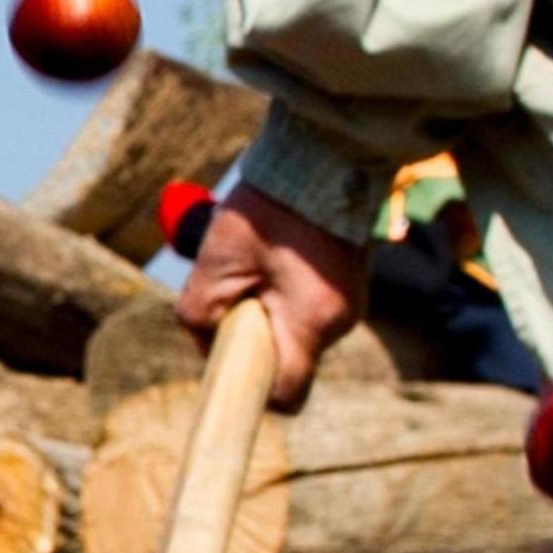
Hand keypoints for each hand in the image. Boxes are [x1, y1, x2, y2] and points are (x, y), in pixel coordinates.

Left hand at [181, 184, 371, 408]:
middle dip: (253, 341)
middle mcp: (341, 321)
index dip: (253, 393)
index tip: (229, 370)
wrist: (322, 157)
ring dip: (267, 313)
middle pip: (286, 362)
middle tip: (235, 292)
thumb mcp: (216, 262)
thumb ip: (201, 316)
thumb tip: (208, 346)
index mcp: (313, 322)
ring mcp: (351, 303)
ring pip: (295, 334)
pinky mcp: (349, 286)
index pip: (286, 395)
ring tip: (257, 265)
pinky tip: (275, 259)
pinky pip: (307, 310)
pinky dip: (284, 297)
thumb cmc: (266, 209)